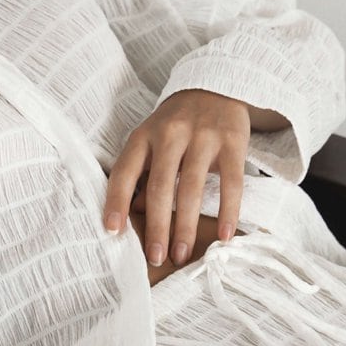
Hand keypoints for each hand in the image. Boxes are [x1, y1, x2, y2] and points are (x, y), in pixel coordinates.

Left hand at [104, 89, 250, 268]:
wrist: (216, 86)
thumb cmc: (176, 124)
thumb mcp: (150, 139)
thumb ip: (140, 172)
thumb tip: (130, 213)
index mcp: (144, 135)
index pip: (124, 172)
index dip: (115, 201)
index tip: (112, 231)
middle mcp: (170, 134)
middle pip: (160, 187)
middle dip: (157, 227)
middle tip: (156, 258)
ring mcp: (203, 136)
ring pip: (191, 188)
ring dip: (186, 227)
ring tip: (181, 254)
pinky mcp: (232, 141)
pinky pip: (230, 182)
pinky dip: (227, 211)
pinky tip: (224, 235)